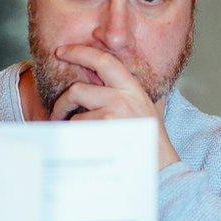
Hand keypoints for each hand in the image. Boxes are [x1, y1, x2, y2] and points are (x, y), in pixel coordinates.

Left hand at [49, 44, 180, 169]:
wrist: (163, 168)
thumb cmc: (151, 143)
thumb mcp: (146, 110)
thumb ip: (128, 95)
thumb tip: (106, 83)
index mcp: (133, 88)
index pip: (103, 60)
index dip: (79, 52)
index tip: (61, 51)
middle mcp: (123, 96)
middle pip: (77, 89)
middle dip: (61, 103)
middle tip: (56, 114)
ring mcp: (114, 113)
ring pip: (75, 115)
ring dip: (70, 129)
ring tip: (76, 139)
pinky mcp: (106, 129)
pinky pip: (78, 132)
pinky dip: (76, 141)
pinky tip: (85, 148)